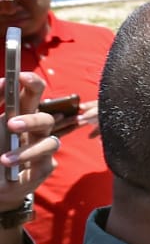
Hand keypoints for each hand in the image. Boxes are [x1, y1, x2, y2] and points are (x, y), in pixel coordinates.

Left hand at [0, 73, 57, 207]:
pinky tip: (6, 165)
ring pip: (50, 142)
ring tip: (3, 158)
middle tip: (10, 125)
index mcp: (20, 114)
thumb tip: (3, 83)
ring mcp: (42, 148)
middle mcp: (34, 130)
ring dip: (26, 149)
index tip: (21, 76)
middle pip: (45, 117)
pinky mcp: (45, 167)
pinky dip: (23, 163)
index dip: (31, 84)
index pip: (32, 94)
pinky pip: (42, 162)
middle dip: (31, 119)